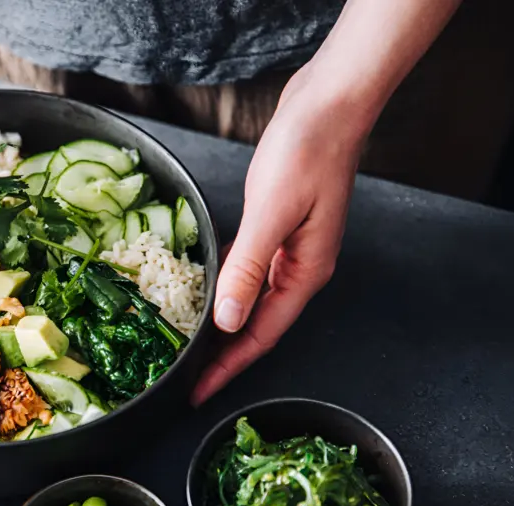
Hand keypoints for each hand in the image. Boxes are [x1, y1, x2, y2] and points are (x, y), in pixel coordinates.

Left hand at [191, 69, 364, 405]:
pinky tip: (204, 291)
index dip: (227, 369)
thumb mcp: (271, 214)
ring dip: (221, 325)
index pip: (260, 337)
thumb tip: (227, 320)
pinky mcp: (277, 227)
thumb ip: (247, 269)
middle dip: (222, 357)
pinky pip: (247, 272)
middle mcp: (299, 268)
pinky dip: (225, 288)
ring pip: (250, 301)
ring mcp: (289, 248)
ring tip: (189, 346)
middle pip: (255, 327)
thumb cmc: (307, 152)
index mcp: (304, 272)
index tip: (198, 394)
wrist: (327, 105)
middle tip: (186, 379)